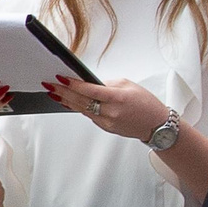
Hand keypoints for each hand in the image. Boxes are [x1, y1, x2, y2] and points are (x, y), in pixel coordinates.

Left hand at [48, 74, 168, 142]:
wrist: (157, 125)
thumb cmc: (147, 104)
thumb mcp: (129, 85)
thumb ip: (108, 84)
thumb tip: (91, 83)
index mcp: (117, 98)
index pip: (89, 90)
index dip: (73, 84)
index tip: (61, 78)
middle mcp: (111, 112)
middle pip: (81, 101)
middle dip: (63, 92)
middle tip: (50, 85)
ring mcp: (107, 122)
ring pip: (82, 110)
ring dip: (67, 101)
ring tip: (54, 93)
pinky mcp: (106, 128)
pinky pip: (89, 116)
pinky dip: (79, 108)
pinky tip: (70, 102)